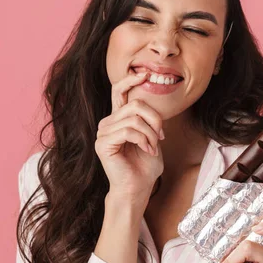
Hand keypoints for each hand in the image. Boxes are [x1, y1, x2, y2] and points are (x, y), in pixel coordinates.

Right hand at [95, 71, 163, 199]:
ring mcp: (103, 133)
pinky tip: (147, 150)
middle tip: (160, 137)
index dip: (131, 80)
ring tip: (153, 146)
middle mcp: (107, 123)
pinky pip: (128, 131)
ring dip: (150, 134)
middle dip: (154, 120)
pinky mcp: (103, 144)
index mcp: (117, 119)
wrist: (138, 188)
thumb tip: (152, 101)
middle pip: (135, 105)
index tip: (146, 74)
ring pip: (134, 118)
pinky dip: (143, 140)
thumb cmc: (145, 166)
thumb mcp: (151, 137)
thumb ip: (149, 119)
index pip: (119, 91)